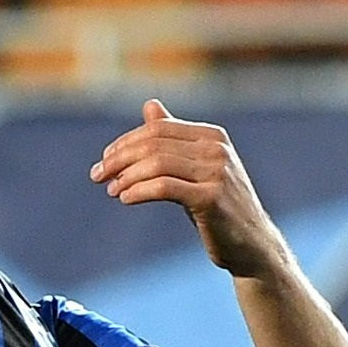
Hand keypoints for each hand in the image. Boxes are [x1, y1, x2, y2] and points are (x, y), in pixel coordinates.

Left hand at [90, 100, 288, 277]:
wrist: (250, 242)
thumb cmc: (215, 203)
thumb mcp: (194, 166)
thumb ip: (172, 138)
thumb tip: (149, 105)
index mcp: (212, 135)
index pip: (157, 128)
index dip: (125, 143)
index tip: (104, 160)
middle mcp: (217, 149)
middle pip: (153, 144)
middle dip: (119, 159)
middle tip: (97, 176)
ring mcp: (218, 172)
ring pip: (156, 164)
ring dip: (125, 177)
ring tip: (111, 190)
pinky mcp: (212, 198)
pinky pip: (164, 187)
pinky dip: (138, 191)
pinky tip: (125, 198)